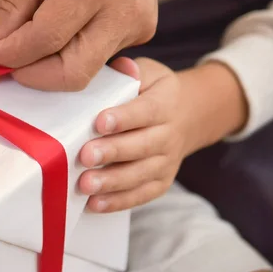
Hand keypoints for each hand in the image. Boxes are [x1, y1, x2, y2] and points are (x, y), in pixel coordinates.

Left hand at [0, 0, 156, 90]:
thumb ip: (8, 5)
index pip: (45, 41)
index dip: (9, 55)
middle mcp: (127, 10)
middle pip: (71, 73)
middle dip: (30, 73)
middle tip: (3, 57)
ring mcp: (140, 23)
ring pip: (83, 71)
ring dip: (47, 64)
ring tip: (29, 34)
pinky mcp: (142, 28)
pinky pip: (96, 58)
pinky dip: (67, 54)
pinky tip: (54, 28)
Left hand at [78, 57, 185, 211]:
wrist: (187, 116)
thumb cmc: (153, 91)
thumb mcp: (149, 73)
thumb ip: (133, 72)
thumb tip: (123, 67)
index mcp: (165, 104)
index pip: (146, 111)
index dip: (124, 118)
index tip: (100, 122)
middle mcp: (169, 135)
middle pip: (142, 146)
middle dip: (113, 152)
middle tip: (86, 155)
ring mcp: (166, 162)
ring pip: (140, 175)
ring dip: (112, 182)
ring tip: (86, 184)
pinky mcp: (160, 182)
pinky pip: (141, 194)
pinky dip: (119, 201)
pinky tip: (95, 204)